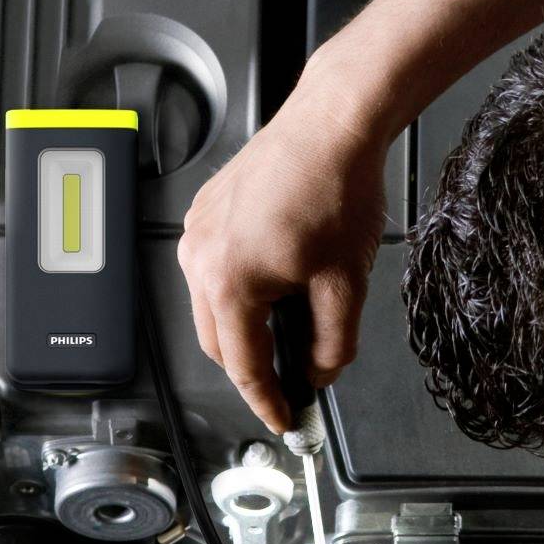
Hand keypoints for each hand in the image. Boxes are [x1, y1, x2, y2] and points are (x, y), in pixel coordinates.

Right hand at [178, 90, 389, 429]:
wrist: (330, 125)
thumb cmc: (336, 188)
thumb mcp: (347, 283)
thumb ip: (332, 344)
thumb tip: (320, 373)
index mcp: (230, 282)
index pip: (243, 366)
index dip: (267, 401)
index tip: (284, 418)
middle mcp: (200, 258)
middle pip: (218, 342)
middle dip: (252, 367)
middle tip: (290, 382)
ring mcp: (197, 232)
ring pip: (211, 306)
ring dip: (243, 327)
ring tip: (288, 326)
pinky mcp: (204, 212)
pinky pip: (210, 268)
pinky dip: (237, 289)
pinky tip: (274, 282)